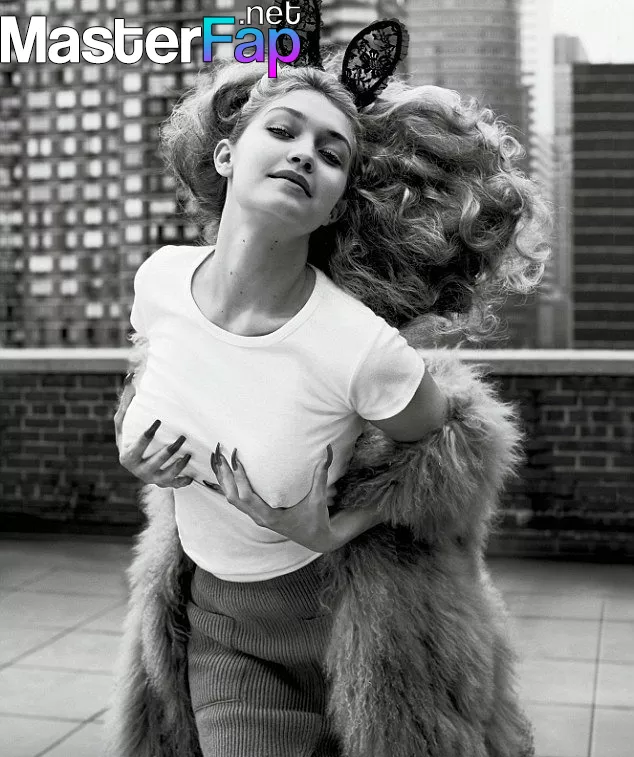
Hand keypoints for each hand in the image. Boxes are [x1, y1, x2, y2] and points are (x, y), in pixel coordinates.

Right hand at [114, 375, 192, 488]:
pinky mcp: (164, 484)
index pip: (138, 446)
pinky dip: (183, 481)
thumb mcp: (124, 422)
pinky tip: (192, 475)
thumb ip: (126, 403)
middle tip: (182, 437)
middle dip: (169, 451)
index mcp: (127, 456)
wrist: (135, 463)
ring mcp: (152, 479)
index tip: (158, 421)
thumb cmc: (130, 437)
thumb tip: (130, 378)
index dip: (148, 435)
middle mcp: (139, 471)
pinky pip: (175, 485)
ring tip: (189, 453)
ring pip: (167, 476)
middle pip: (156, 462)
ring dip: (179, 465)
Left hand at [203, 443, 342, 552]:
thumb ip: (321, 476)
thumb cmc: (317, 520)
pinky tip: (228, 472)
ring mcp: (257, 517)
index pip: (246, 497)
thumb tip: (327, 451)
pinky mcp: (258, 514)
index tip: (235, 458)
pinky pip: (238, 500)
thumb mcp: (319, 500)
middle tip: (220, 454)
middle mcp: (260, 518)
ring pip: (232, 499)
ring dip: (225, 481)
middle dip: (225, 476)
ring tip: (219, 460)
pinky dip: (231, 486)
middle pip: (233, 497)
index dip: (238, 478)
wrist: (318, 539)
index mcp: (270, 517)